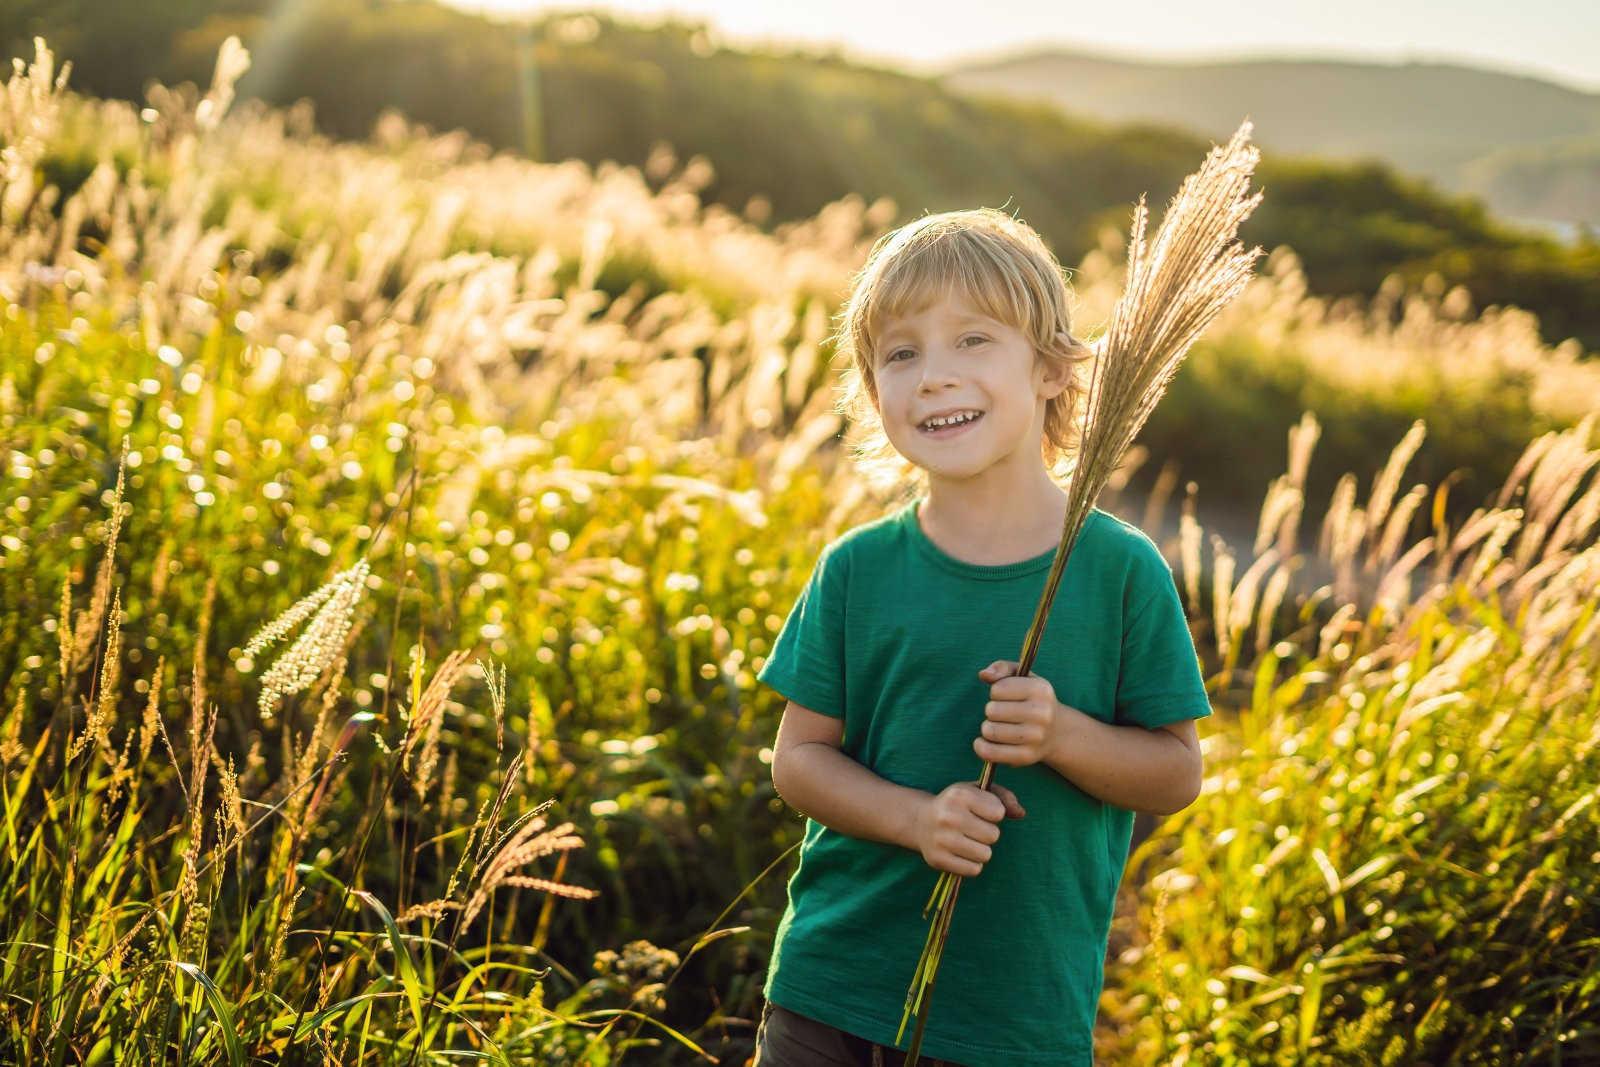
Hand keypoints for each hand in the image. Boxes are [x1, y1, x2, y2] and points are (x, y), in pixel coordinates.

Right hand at [911, 780, 1026, 877]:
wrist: (919, 821)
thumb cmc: (956, 805)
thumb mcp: (977, 792)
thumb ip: (1003, 798)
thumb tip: (1021, 813)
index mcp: (960, 795)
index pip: (998, 812)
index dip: (994, 813)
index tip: (981, 811)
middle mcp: (949, 816)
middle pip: (993, 835)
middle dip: (988, 833)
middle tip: (973, 828)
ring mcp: (942, 839)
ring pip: (985, 855)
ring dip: (981, 849)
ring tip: (968, 840)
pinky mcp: (938, 859)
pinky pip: (974, 870)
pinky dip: (972, 864)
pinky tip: (961, 852)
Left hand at [974, 660, 1068, 767]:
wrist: (1057, 733)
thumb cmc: (1033, 700)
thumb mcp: (1024, 677)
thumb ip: (1002, 668)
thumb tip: (984, 674)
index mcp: (1041, 690)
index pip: (997, 689)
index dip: (996, 692)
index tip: (1008, 697)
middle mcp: (1042, 714)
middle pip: (992, 710)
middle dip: (992, 711)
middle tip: (1004, 714)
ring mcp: (1035, 737)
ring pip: (989, 731)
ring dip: (988, 728)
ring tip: (1000, 727)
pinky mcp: (1026, 757)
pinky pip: (991, 753)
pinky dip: (981, 747)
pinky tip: (983, 742)